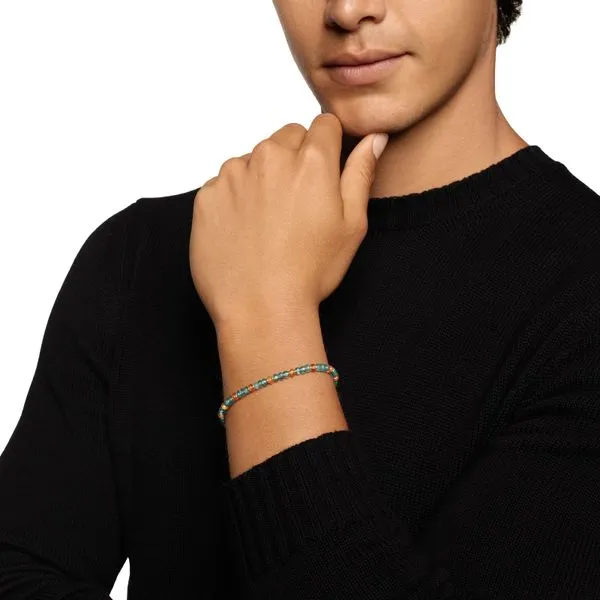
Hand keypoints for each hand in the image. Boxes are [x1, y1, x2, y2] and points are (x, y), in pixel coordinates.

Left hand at [189, 112, 387, 328]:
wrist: (260, 308)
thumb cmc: (309, 272)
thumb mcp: (352, 225)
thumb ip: (361, 174)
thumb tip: (374, 139)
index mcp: (311, 161)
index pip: (323, 125)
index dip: (327, 147)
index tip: (323, 172)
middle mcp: (270, 157)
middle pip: (287, 137)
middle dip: (295, 159)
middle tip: (296, 204)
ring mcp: (234, 175)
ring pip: (254, 158)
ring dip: (263, 177)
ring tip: (269, 221)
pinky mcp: (208, 195)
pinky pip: (225, 182)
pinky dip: (235, 197)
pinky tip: (245, 230)